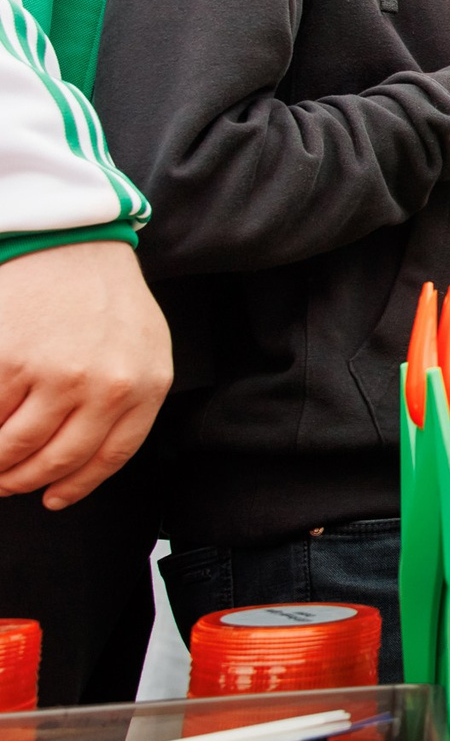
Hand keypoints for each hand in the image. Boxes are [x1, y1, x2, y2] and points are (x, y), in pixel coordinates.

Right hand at [0, 241, 171, 506]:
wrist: (71, 242)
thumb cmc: (106, 297)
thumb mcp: (145, 347)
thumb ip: (129, 399)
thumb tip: (86, 459)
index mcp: (145, 385)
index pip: (109, 457)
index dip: (75, 486)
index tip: (52, 498)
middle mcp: (106, 386)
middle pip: (57, 459)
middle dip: (26, 481)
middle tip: (8, 484)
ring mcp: (56, 374)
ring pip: (16, 448)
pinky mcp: (8, 360)